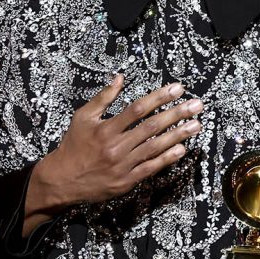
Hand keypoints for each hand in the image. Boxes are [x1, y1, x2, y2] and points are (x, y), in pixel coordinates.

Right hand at [22, 75, 202, 233]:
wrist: (62, 180)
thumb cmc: (73, 145)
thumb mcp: (83, 117)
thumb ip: (103, 98)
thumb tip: (119, 78)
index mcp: (106, 129)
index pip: (138, 109)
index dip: (159, 98)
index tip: (177, 89)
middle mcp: (116, 146)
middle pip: (152, 127)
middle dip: (177, 114)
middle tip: (197, 105)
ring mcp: (123, 165)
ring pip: (155, 147)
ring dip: (178, 135)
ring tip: (196, 124)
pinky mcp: (127, 180)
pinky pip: (151, 168)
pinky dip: (167, 158)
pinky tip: (182, 149)